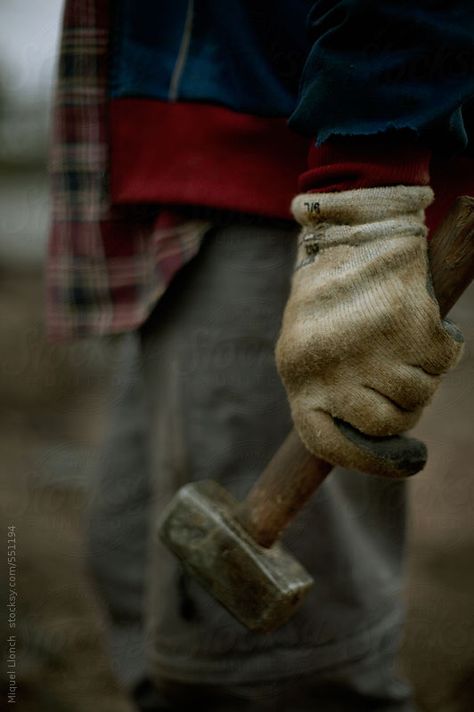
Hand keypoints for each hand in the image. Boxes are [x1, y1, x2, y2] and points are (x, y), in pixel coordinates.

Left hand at [276, 186, 463, 476]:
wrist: (357, 232)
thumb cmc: (334, 295)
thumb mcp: (311, 344)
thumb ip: (330, 390)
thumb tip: (375, 445)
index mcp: (297, 372)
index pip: (328, 443)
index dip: (368, 462)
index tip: (403, 461)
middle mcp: (329, 365)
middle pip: (385, 425)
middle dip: (405, 409)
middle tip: (404, 381)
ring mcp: (368, 347)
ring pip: (418, 394)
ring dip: (423, 375)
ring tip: (405, 343)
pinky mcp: (407, 324)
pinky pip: (443, 361)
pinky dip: (444, 345)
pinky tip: (424, 322)